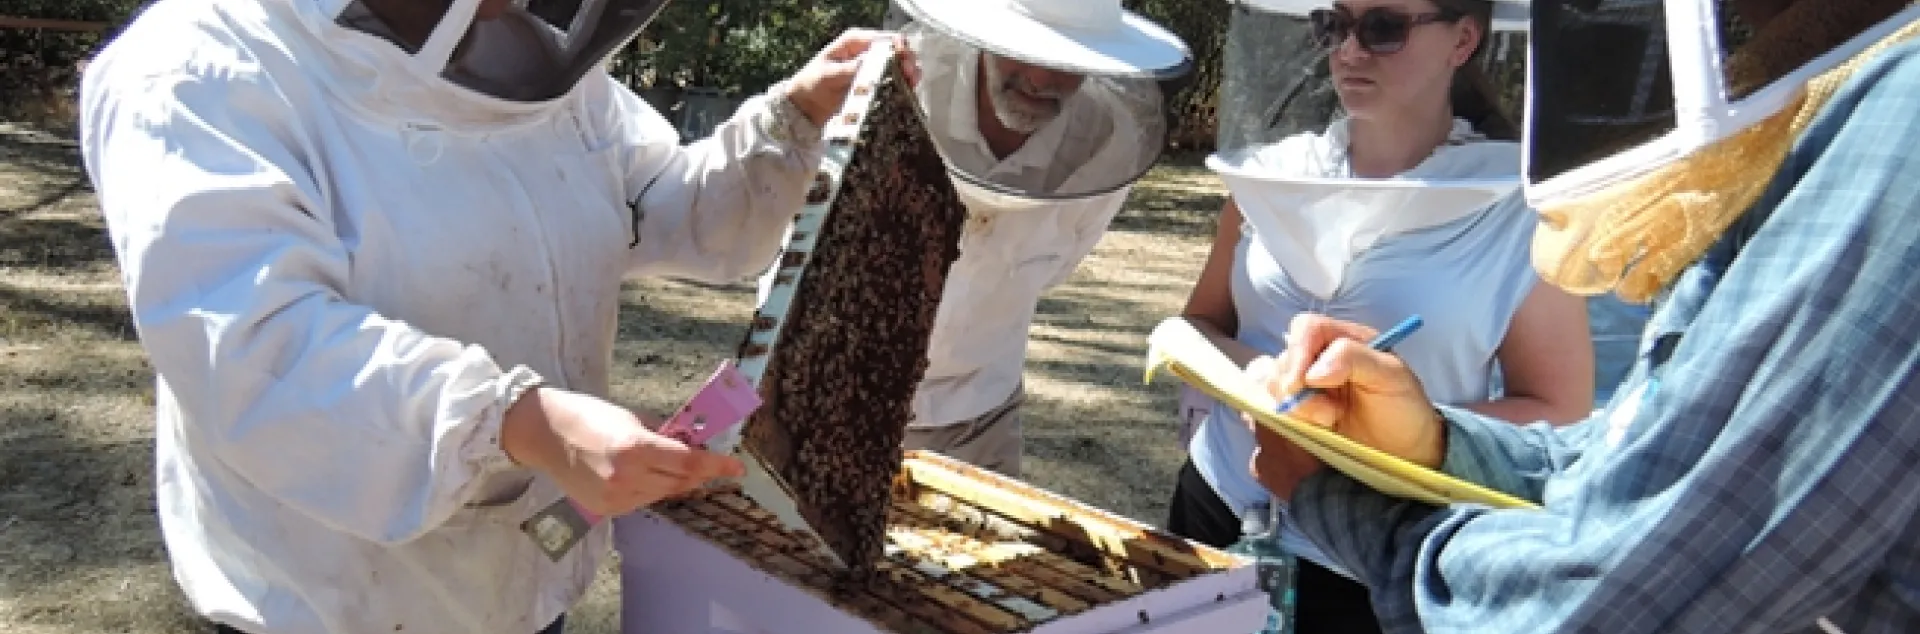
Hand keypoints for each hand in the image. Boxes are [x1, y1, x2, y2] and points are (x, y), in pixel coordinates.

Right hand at [501, 387, 744, 515]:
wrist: (545, 434)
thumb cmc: (589, 416)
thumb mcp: (632, 418)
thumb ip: (664, 435)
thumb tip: (694, 444)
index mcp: (635, 448)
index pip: (689, 463)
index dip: (717, 466)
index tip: (736, 467)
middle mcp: (626, 477)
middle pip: (680, 482)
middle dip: (700, 474)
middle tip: (713, 464)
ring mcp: (615, 497)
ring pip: (663, 493)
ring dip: (674, 481)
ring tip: (669, 463)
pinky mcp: (606, 509)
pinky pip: (642, 501)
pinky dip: (651, 489)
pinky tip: (644, 475)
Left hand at [782, 28, 901, 126]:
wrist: (807, 104)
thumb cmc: (812, 83)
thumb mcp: (827, 74)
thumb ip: (847, 69)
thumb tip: (867, 63)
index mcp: (855, 41)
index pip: (882, 37)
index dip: (897, 45)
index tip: (902, 57)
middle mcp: (867, 51)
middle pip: (896, 50)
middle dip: (906, 60)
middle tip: (909, 73)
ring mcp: (873, 68)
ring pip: (899, 66)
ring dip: (909, 73)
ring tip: (912, 83)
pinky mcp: (875, 84)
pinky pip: (895, 82)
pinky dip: (903, 86)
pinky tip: (908, 92)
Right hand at [1247, 314, 1445, 498]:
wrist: (1406, 452)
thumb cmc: (1404, 410)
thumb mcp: (1392, 377)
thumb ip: (1354, 359)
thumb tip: (1312, 372)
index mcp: (1346, 339)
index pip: (1307, 329)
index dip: (1299, 351)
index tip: (1303, 383)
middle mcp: (1322, 358)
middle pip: (1285, 357)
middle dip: (1296, 386)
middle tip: (1326, 413)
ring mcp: (1309, 385)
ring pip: (1275, 382)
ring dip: (1295, 405)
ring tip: (1328, 420)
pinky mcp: (1301, 410)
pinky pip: (1276, 405)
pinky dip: (1288, 416)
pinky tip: (1316, 425)